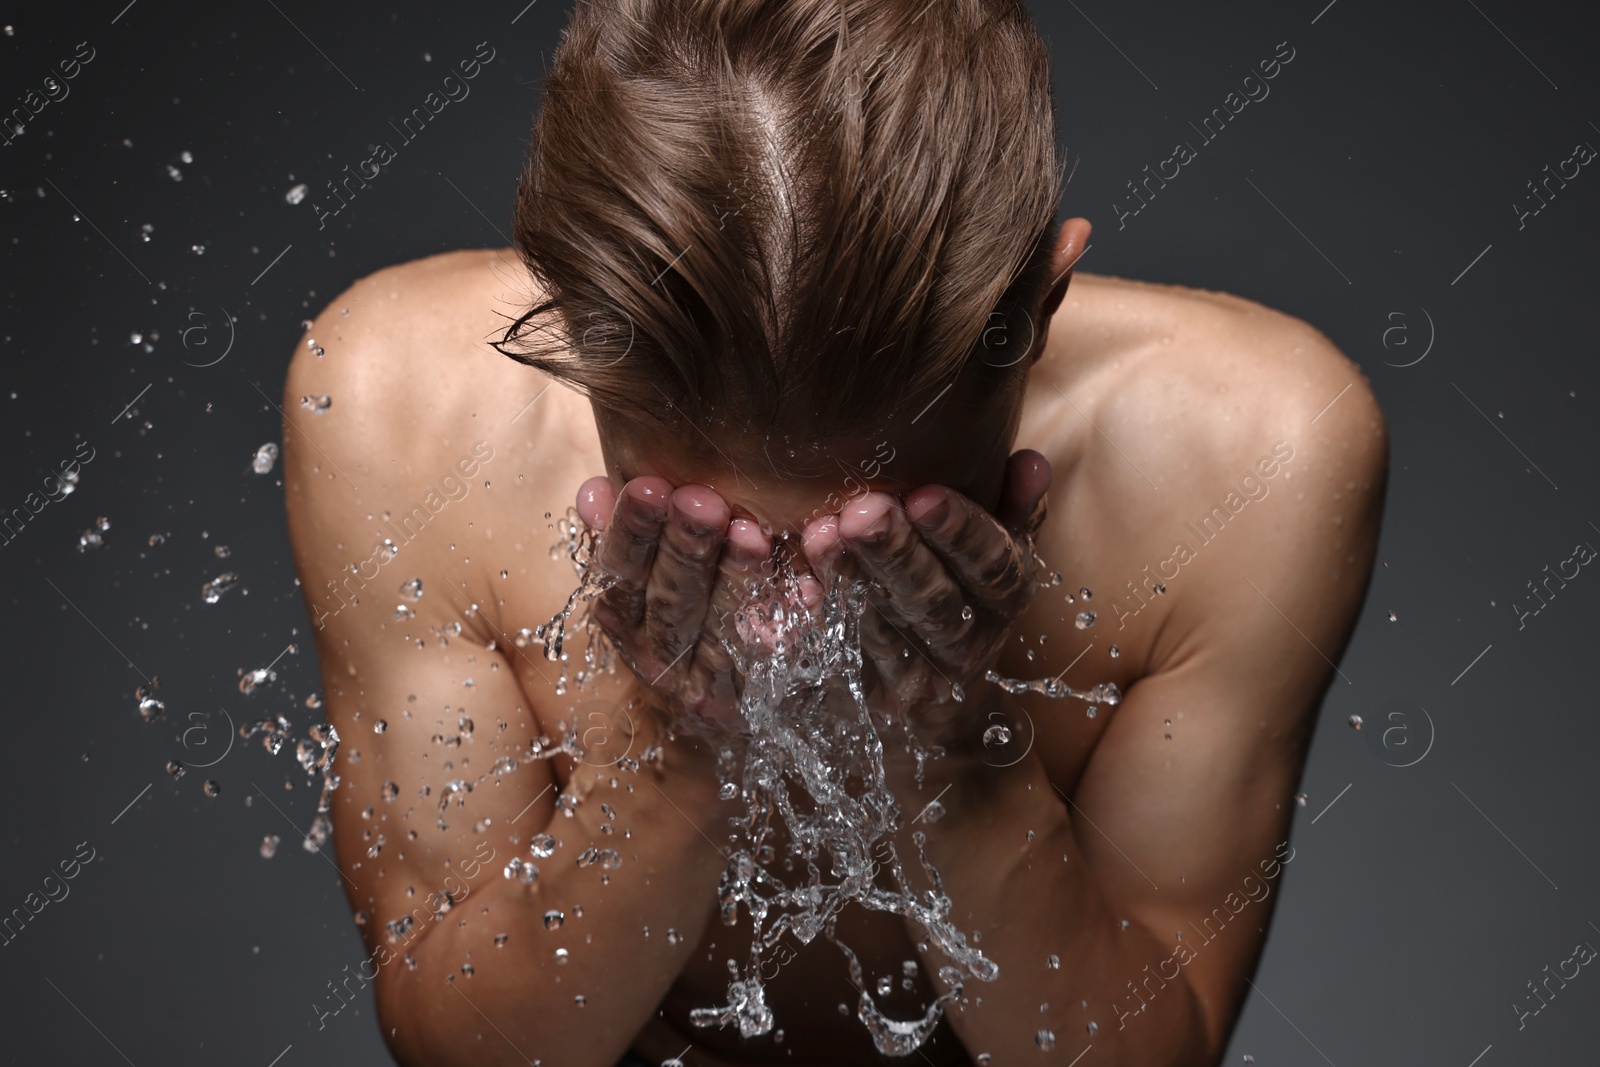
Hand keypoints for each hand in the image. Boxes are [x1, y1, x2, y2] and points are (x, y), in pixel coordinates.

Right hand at [575, 476, 818, 731]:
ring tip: (751, 533)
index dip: (630, 533)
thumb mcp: (651, 580)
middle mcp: (669, 662)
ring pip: (728, 632)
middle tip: (702, 501)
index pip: (620, 577)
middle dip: (685, 550)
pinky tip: (814, 569)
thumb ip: (626, 539)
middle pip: (673, 604)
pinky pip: (793, 646)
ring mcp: (723, 685)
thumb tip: (594, 491)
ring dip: (739, 580)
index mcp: (630, 625)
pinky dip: (802, 605)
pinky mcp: (777, 692)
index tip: (648, 487)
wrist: (770, 702)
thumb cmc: (702, 615)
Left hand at [798, 450, 1050, 737]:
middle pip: (930, 601)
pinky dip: (803, 625)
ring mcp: (909, 678)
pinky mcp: (858, 698)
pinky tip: (789, 587)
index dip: (962, 531)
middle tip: (860, 511)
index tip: (925, 495)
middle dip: (895, 554)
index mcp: (999, 600)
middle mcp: (961, 645)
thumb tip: (1031, 461)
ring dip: (845, 581)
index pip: (990, 566)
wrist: (933, 715)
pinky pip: (828, 660)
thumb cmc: (959, 602)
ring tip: (817, 535)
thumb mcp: (996, 562)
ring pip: (876, 629)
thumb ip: (1013, 511)